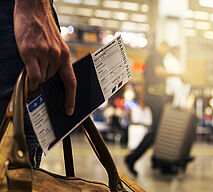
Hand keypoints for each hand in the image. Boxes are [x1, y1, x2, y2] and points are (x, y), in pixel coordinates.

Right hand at [14, 0, 75, 114]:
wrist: (34, 10)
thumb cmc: (44, 29)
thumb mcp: (57, 46)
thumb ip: (56, 63)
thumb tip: (50, 80)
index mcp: (66, 56)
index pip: (71, 82)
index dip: (71, 98)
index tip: (70, 109)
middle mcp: (57, 57)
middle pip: (52, 81)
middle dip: (48, 85)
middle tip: (43, 87)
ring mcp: (44, 55)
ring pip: (43, 79)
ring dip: (39, 80)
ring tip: (35, 70)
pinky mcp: (31, 52)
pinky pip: (34, 75)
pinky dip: (32, 82)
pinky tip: (31, 82)